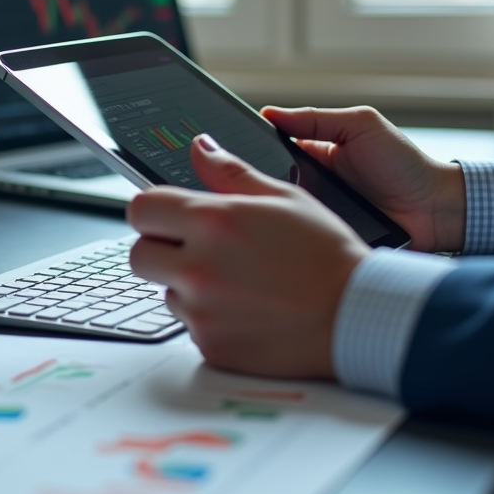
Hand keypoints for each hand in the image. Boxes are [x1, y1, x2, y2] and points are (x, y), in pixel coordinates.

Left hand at [127, 135, 370, 379]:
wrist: (354, 317)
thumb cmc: (326, 255)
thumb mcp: (284, 198)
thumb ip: (230, 171)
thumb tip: (199, 147)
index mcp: (214, 223)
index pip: (141, 208)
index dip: (153, 209)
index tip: (168, 214)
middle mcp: (199, 268)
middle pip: (138, 254)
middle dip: (160, 248)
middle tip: (197, 249)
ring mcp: (202, 311)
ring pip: (165, 291)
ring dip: (187, 285)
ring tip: (237, 281)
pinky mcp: (209, 346)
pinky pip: (189, 325)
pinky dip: (208, 317)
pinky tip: (246, 308)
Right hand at [261, 106, 465, 252]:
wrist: (435, 210)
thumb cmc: (404, 164)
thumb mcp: (360, 126)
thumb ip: (315, 119)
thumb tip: (269, 113)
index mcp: (314, 154)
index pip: (271, 150)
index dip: (254, 149)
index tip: (238, 148)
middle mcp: (311, 184)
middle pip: (271, 183)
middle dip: (262, 183)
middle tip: (252, 183)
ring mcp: (317, 213)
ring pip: (282, 212)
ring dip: (278, 209)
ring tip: (268, 207)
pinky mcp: (326, 238)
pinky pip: (302, 235)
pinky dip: (297, 232)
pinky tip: (291, 230)